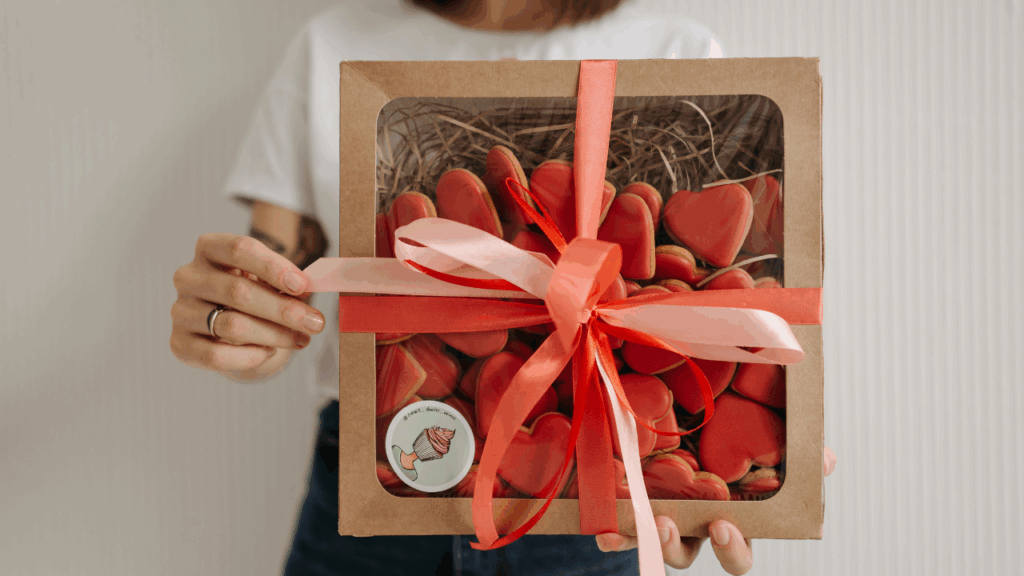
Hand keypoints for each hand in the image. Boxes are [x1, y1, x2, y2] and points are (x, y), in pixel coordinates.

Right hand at [170, 233, 324, 374]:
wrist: (230, 327)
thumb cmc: (255, 293)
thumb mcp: (271, 280)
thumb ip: (288, 283)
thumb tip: (307, 289)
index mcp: (209, 248)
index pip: (240, 249)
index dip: (273, 267)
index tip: (302, 286)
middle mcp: (188, 276)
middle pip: (238, 291)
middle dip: (283, 310)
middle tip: (315, 323)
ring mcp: (181, 310)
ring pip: (232, 326)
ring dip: (274, 335)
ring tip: (300, 339)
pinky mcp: (179, 342)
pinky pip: (215, 356)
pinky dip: (248, 356)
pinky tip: (268, 352)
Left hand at [596, 447, 837, 574]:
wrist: (683, 405)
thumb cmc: (735, 430)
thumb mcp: (768, 436)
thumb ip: (794, 450)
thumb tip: (826, 459)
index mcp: (729, 515)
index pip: (737, 551)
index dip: (733, 548)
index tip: (724, 526)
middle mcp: (691, 521)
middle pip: (688, 553)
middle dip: (681, 547)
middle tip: (669, 523)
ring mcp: (661, 511)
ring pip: (654, 541)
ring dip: (650, 538)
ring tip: (651, 518)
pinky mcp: (633, 499)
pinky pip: (620, 523)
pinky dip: (613, 532)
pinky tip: (604, 531)